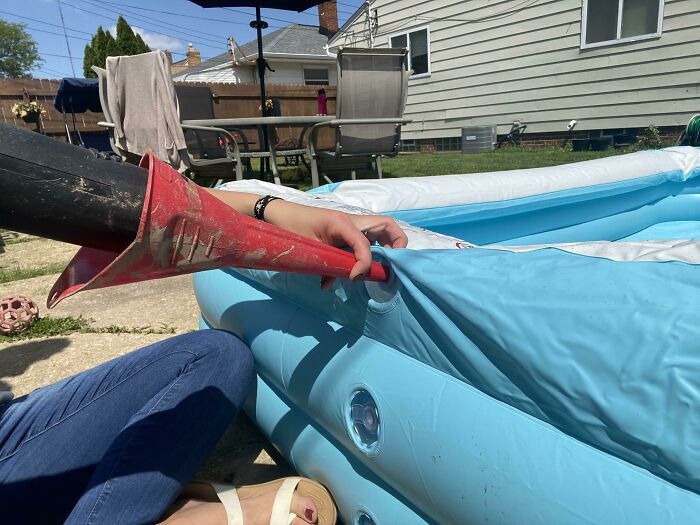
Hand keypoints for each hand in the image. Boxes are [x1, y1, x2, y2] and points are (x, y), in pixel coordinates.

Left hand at [263, 200, 407, 285]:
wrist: (280, 214)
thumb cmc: (292, 228)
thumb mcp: (308, 250)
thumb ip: (323, 268)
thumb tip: (328, 286)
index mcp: (341, 223)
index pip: (364, 243)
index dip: (364, 263)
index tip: (355, 278)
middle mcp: (352, 221)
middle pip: (387, 226)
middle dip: (397, 244)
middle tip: (390, 265)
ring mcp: (352, 223)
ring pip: (383, 229)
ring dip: (390, 245)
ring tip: (384, 265)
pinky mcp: (349, 228)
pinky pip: (371, 235)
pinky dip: (377, 247)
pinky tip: (369, 263)